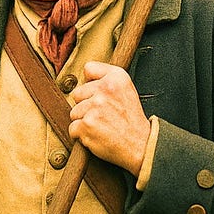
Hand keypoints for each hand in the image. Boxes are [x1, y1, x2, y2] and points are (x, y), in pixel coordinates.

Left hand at [67, 60, 150, 175]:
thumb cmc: (131, 120)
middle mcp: (106, 88)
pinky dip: (81, 136)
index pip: (89, 68)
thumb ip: (107, 78)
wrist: (140, 145)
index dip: (90, 83)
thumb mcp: (127, 90)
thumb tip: (84, 77)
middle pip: (77, 93)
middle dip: (85, 106)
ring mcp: (95, 106)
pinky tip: (97, 135)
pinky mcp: (87, 124)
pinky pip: (73, 128)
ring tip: (101, 126)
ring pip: (74, 112)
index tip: (98, 94)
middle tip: (103, 115)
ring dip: (83, 122)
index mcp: (117, 77)